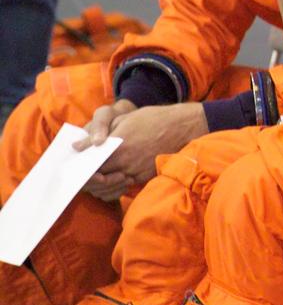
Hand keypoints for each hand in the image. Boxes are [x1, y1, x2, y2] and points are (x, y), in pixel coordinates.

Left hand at [83, 103, 208, 201]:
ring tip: (95, 179)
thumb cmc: (152, 118)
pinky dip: (116, 185)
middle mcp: (127, 163)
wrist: (183, 126)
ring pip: (112, 185)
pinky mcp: (146, 176)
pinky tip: (111, 180)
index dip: (82, 169)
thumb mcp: (123, 120)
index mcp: (118, 148)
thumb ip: (98, 135)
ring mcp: (137, 172)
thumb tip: (76, 146)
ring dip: (102, 184)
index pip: (92, 166)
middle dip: (90, 179)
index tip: (77, 167)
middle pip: (100, 179)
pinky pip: (125, 186)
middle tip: (83, 176)